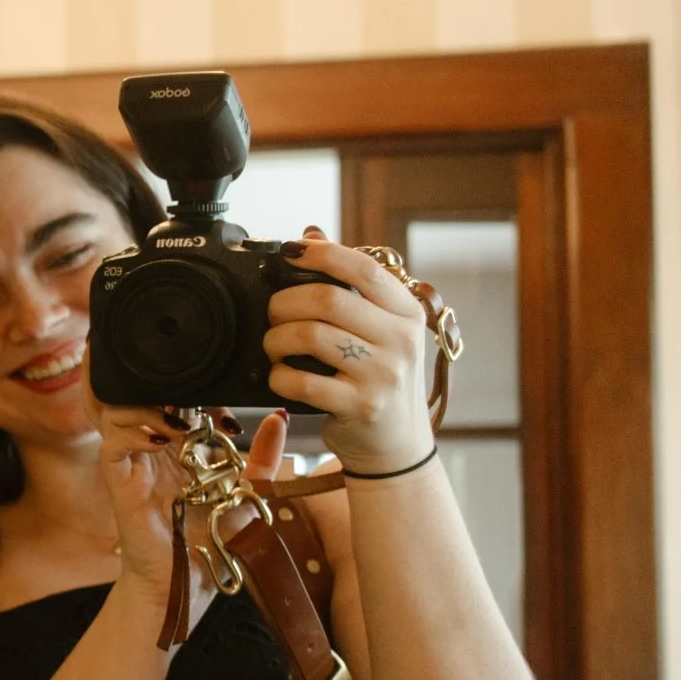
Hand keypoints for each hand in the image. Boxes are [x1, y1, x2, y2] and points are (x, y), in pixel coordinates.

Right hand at [91, 397, 295, 598]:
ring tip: (177, 426)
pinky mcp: (121, 485)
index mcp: (181, 449)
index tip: (225, 415)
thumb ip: (263, 457)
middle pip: (144, 397)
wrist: (186, 583)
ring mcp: (135, 467)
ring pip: (120, 413)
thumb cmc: (211, 543)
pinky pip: (111, 445)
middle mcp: (155, 452)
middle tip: (200, 412)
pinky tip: (160, 443)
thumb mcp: (247, 493)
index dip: (198, 395)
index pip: (178, 400)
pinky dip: (131, 434)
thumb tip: (279, 418)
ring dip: (147, 409)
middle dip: (170, 394)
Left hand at [264, 228, 433, 471]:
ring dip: (277, 339)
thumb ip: (349, 285)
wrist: (396, 444)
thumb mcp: (380, 330)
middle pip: (328, 299)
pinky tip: (281, 376)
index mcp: (407, 312)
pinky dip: (279, 376)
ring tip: (274, 346)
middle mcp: (401, 340)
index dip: (322, 254)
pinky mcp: (360, 406)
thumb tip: (311, 235)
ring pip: (310, 336)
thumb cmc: (381, 378)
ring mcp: (382, 375)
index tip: (291, 251)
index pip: (365, 269)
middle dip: (285, 302)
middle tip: (273, 313)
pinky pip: (302, 381)